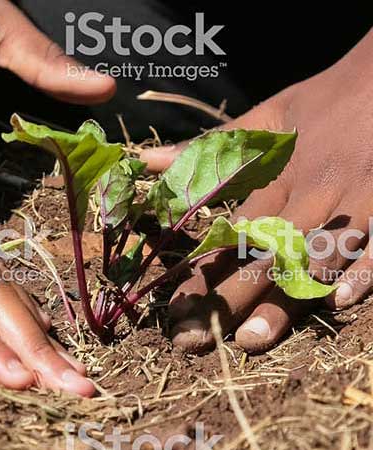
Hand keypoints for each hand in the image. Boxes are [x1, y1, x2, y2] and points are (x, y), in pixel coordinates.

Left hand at [141, 30, 372, 352]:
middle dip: (227, 301)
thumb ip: (210, 147)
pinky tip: (339, 302)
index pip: (228, 236)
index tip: (173, 312)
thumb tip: (147, 161)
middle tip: (195, 342)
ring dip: (284, 300)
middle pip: (262, 255)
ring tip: (250, 341)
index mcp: (275, 177)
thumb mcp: (263, 117)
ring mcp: (356, 201)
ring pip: (314, 258)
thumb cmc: (322, 101)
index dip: (200, 275)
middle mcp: (310, 193)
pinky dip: (364, 270)